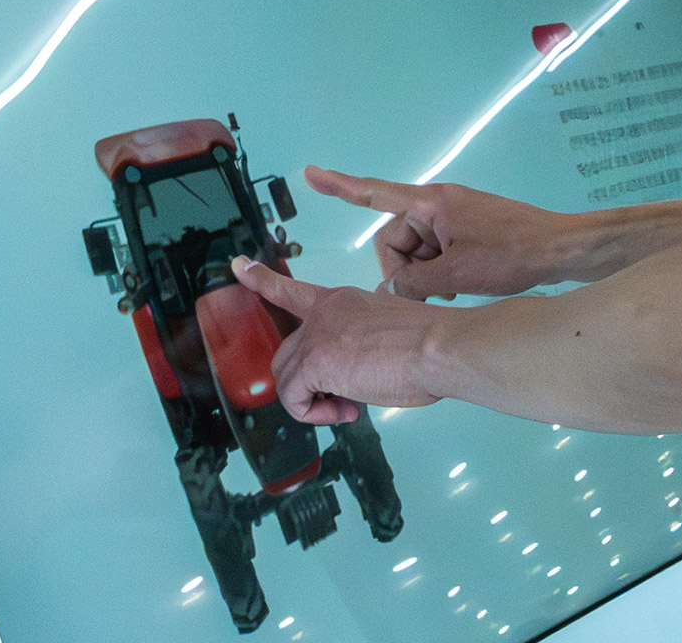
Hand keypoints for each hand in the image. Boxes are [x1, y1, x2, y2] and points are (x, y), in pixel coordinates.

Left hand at [232, 256, 449, 424]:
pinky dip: (314, 414)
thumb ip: (363, 344)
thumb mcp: (391, 332)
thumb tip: (359, 373)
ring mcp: (318, 335)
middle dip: (308, 383)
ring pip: (287, 378)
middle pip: (288, 354)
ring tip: (348, 406)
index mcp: (343, 301)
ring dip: (313, 402)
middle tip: (345, 398)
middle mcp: (325, 313)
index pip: (293, 290)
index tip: (240, 268)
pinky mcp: (316, 361)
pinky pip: (293, 400)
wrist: (441, 347)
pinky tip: (346, 410)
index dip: (262, 280)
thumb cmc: (433, 346)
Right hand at [304, 166, 576, 300]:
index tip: (309, 174)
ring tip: (451, 291)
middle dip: (404, 268)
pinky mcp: (467, 230)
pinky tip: (457, 288)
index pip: (375, 193)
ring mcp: (454, 216)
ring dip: (424, 274)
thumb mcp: (455, 274)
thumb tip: (391, 290)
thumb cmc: (510, 255)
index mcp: (431, 203)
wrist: (560, 250)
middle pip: (396, 238)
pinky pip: (436, 251)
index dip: (340, 187)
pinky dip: (439, 271)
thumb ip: (414, 283)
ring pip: (416, 251)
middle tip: (430, 291)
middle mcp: (438, 204)